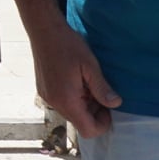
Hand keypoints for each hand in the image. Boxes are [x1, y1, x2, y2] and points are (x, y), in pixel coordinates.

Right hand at [30, 19, 122, 138]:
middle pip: (79, 122)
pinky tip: (76, 79)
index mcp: (67, 100)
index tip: (109, 107)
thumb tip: (115, 104)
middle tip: (100, 90)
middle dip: (94, 112)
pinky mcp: (44, 90)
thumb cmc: (67, 45)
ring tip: (88, 82)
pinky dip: (73, 97)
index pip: (88, 130)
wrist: (43, 29)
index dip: (102, 124)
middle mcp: (54, 103)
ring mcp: (47, 97)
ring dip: (83, 104)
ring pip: (71, 112)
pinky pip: (62, 102)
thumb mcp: (90, 66)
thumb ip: (102, 88)